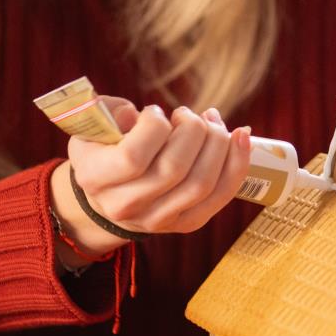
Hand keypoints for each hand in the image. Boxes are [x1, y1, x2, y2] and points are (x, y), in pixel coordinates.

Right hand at [52, 97, 252, 256]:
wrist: (108, 195)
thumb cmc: (105, 148)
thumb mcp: (95, 125)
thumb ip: (110, 112)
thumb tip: (133, 114)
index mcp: (95, 177)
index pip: (132, 157)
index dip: (153, 127)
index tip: (155, 112)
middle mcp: (124, 206)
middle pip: (174, 169)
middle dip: (193, 130)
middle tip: (188, 114)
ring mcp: (157, 220)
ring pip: (201, 183)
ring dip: (218, 143)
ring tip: (211, 121)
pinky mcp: (186, 223)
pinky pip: (221, 195)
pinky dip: (238, 163)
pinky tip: (240, 136)